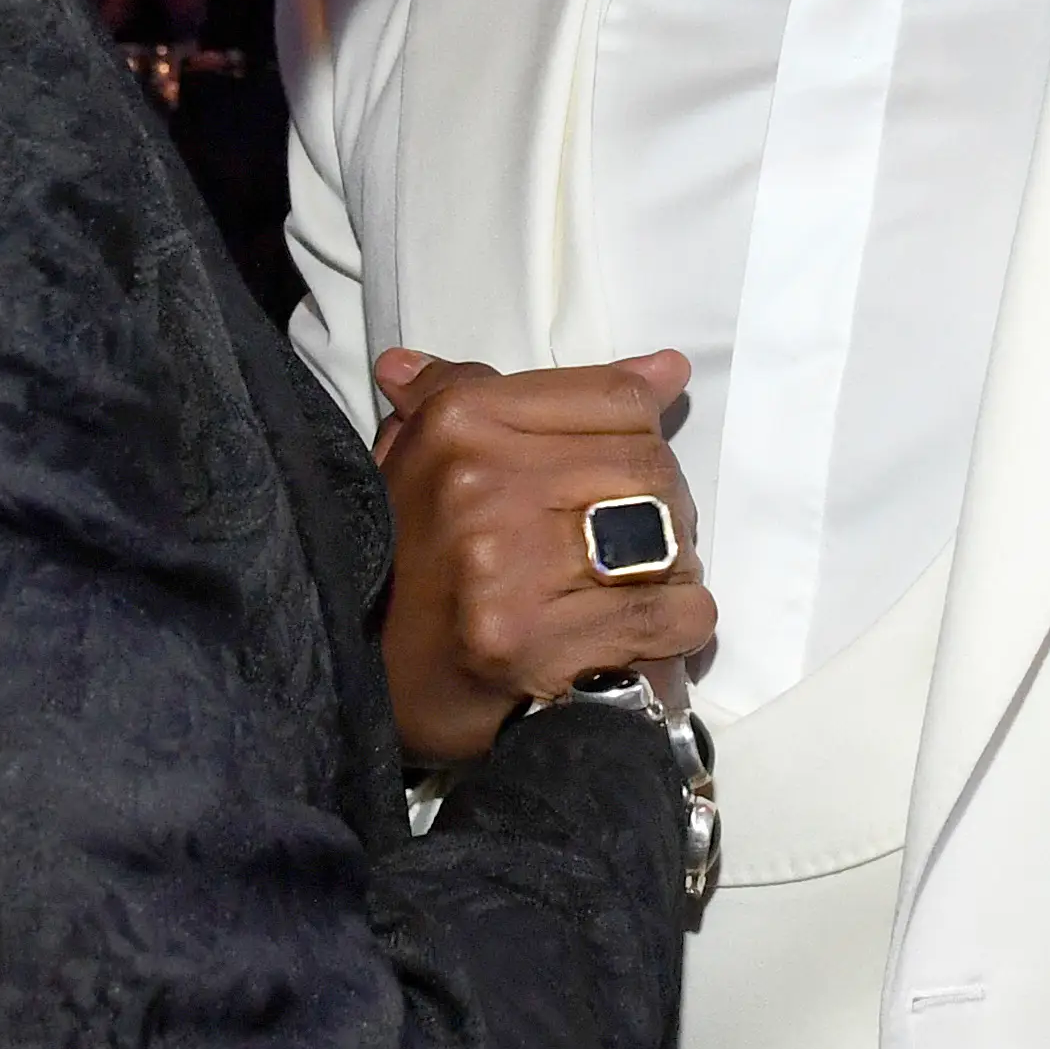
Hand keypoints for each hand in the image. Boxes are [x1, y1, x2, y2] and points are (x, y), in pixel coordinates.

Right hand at [374, 348, 716, 762]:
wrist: (372, 684)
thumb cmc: (412, 560)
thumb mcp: (431, 454)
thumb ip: (538, 403)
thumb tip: (661, 364)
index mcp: (460, 424)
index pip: (617, 398)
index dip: (645, 428)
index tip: (630, 461)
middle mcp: (485, 486)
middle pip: (650, 464)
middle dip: (662, 501)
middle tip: (635, 536)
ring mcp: (511, 567)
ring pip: (668, 536)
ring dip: (673, 563)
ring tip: (636, 581)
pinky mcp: (538, 644)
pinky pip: (670, 613)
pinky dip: (677, 624)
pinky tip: (640, 631)